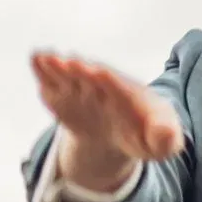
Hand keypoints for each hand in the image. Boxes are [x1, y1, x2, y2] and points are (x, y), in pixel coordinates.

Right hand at [31, 52, 184, 193]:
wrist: (122, 133)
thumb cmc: (145, 134)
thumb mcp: (160, 143)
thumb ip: (166, 140)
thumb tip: (166, 135)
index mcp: (128, 94)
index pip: (119, 86)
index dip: (109, 81)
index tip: (99, 73)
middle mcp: (103, 86)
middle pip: (91, 76)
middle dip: (81, 70)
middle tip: (69, 63)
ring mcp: (81, 88)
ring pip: (69, 75)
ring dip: (58, 67)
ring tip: (45, 57)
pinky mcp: (63, 94)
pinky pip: (52, 83)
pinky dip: (43, 72)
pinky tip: (35, 59)